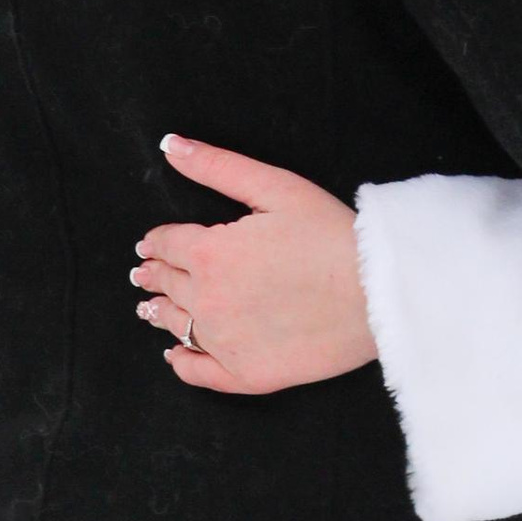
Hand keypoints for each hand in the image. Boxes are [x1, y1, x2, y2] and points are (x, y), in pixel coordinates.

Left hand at [130, 137, 373, 395]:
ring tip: (151, 308)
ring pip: (177, 325)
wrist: (378, 294)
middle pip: (168, 284)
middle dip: (154, 275)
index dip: (155, 243)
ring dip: (160, 312)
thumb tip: (171, 146)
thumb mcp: (276, 187)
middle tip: (143, 273)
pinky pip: (199, 373)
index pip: (167, 245)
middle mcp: (207, 300)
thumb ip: (218, 166)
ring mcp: (224, 342)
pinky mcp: (247, 374)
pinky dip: (181, 363)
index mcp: (210, 252)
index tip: (149, 245)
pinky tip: (175, 355)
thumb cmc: (333, 235)